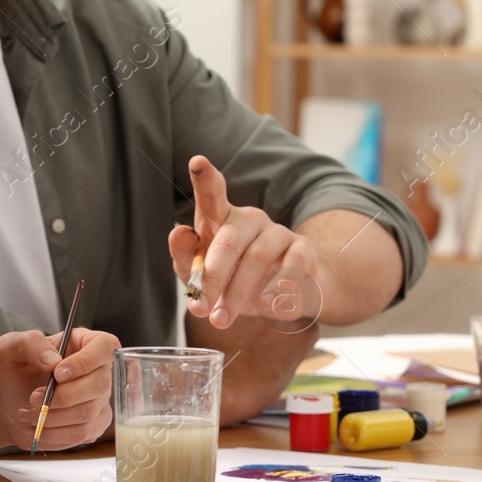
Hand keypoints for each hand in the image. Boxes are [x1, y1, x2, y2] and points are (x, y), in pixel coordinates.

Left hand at [0, 327, 117, 450]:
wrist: (4, 406)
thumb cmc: (10, 371)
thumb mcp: (8, 347)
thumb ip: (30, 344)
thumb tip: (53, 360)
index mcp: (83, 343)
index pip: (105, 346)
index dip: (86, 361)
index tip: (57, 374)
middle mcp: (97, 370)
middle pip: (100, 384)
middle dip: (62, 396)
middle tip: (33, 398)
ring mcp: (98, 400)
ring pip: (88, 412)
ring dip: (52, 416)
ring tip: (28, 413)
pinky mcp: (92, 425)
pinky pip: (82, 433)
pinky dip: (54, 433)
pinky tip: (38, 426)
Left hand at [170, 155, 321, 329]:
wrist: (285, 297)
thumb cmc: (234, 281)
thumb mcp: (203, 276)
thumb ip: (186, 258)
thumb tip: (178, 232)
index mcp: (220, 219)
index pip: (212, 195)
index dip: (204, 178)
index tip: (197, 162)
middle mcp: (249, 219)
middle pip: (229, 241)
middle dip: (212, 278)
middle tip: (200, 308)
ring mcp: (278, 232)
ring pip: (257, 259)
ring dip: (237, 295)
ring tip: (222, 319)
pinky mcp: (303, 250)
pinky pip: (292, 267)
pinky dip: (277, 291)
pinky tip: (267, 306)